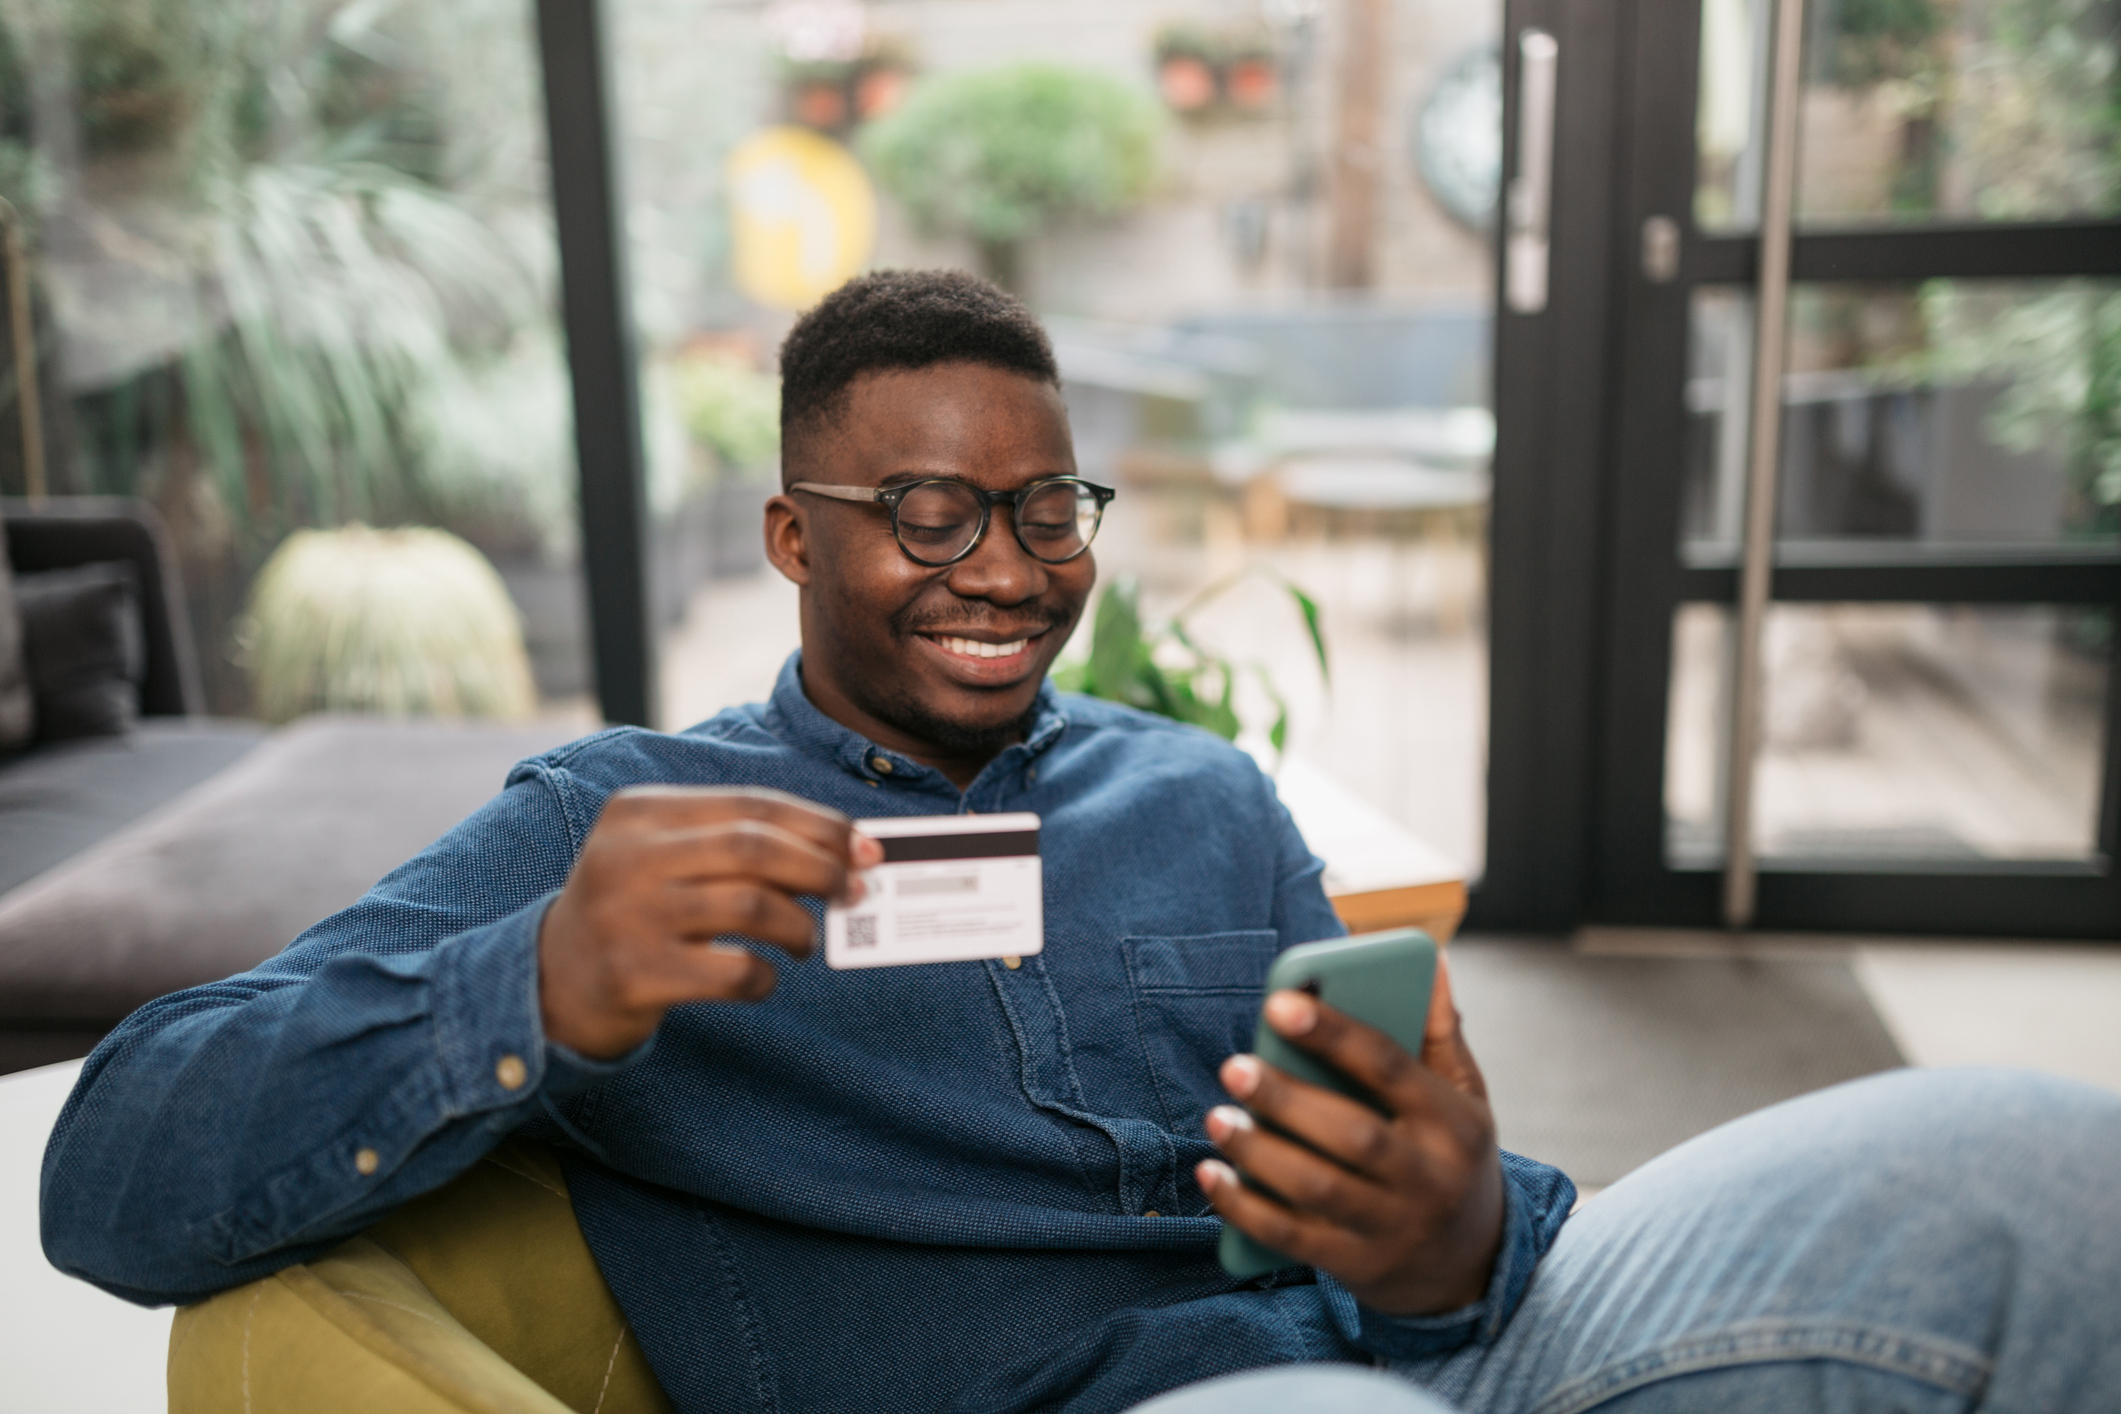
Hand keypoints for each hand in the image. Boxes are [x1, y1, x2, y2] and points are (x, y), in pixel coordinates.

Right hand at [538, 786, 882, 1058]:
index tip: (865, 847)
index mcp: (638, 811)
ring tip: (804, 941)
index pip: (751, 805)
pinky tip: (761, 978)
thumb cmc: (633, 911)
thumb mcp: (662, 857)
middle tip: (854, 891)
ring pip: (752, 906)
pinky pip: (732, 972)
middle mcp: (627, 857)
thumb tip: (841, 852)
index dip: (819, 825)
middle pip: (755, 848)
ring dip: (799, 926)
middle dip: (822, 868)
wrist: (549, 981)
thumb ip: (734, 845)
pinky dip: (764, 977)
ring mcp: (628, 916)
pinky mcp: (635, 975)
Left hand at [1196, 954, 1503, 1315]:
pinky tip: (1211, 1174)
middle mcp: (1427, 1177)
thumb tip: (1429, 960)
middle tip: (1233, 1068)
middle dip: (1286, 1099)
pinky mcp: (1356, 1265)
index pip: (1388, 1067)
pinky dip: (1244, 1208)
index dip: (1333, 1032)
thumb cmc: (1452, 1158)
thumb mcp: (1465, 1099)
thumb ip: (1439, 1033)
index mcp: (1452, 1122)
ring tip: (1217, 1118)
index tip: (1279, 1002)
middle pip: (1351, 1134)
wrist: (1472, 1268)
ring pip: (1317, 1188)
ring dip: (1258, 1153)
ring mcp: (1392, 1227)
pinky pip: (1290, 1237)